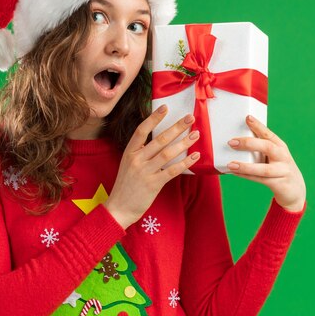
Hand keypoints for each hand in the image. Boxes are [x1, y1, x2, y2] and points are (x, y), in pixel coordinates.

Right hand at [104, 105, 200, 228]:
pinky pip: (172, 170)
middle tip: (190, 118)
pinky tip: (195, 156)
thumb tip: (161, 140)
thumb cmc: (126, 186)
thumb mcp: (128, 165)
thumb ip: (141, 153)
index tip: (166, 107)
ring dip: (184, 142)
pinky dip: (185, 162)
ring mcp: (145, 172)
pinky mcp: (153, 184)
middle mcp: (136, 160)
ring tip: (196, 134)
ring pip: (168, 153)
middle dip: (176, 127)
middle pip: (159, 139)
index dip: (154, 118)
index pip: (142, 130)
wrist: (119, 208)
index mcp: (129, 152)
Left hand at [227, 115, 305, 212]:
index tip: (247, 118)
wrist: (295, 190)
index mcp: (280, 146)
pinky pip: (260, 180)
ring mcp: (282, 171)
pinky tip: (235, 173)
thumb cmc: (278, 168)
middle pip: (267, 147)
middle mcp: (283, 157)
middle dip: (249, 144)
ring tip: (231, 164)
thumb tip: (235, 141)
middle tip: (231, 142)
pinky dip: (246, 176)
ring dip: (245, 166)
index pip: (269, 134)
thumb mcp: (273, 156)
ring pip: (263, 168)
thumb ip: (260, 148)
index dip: (258, 126)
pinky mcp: (279, 184)